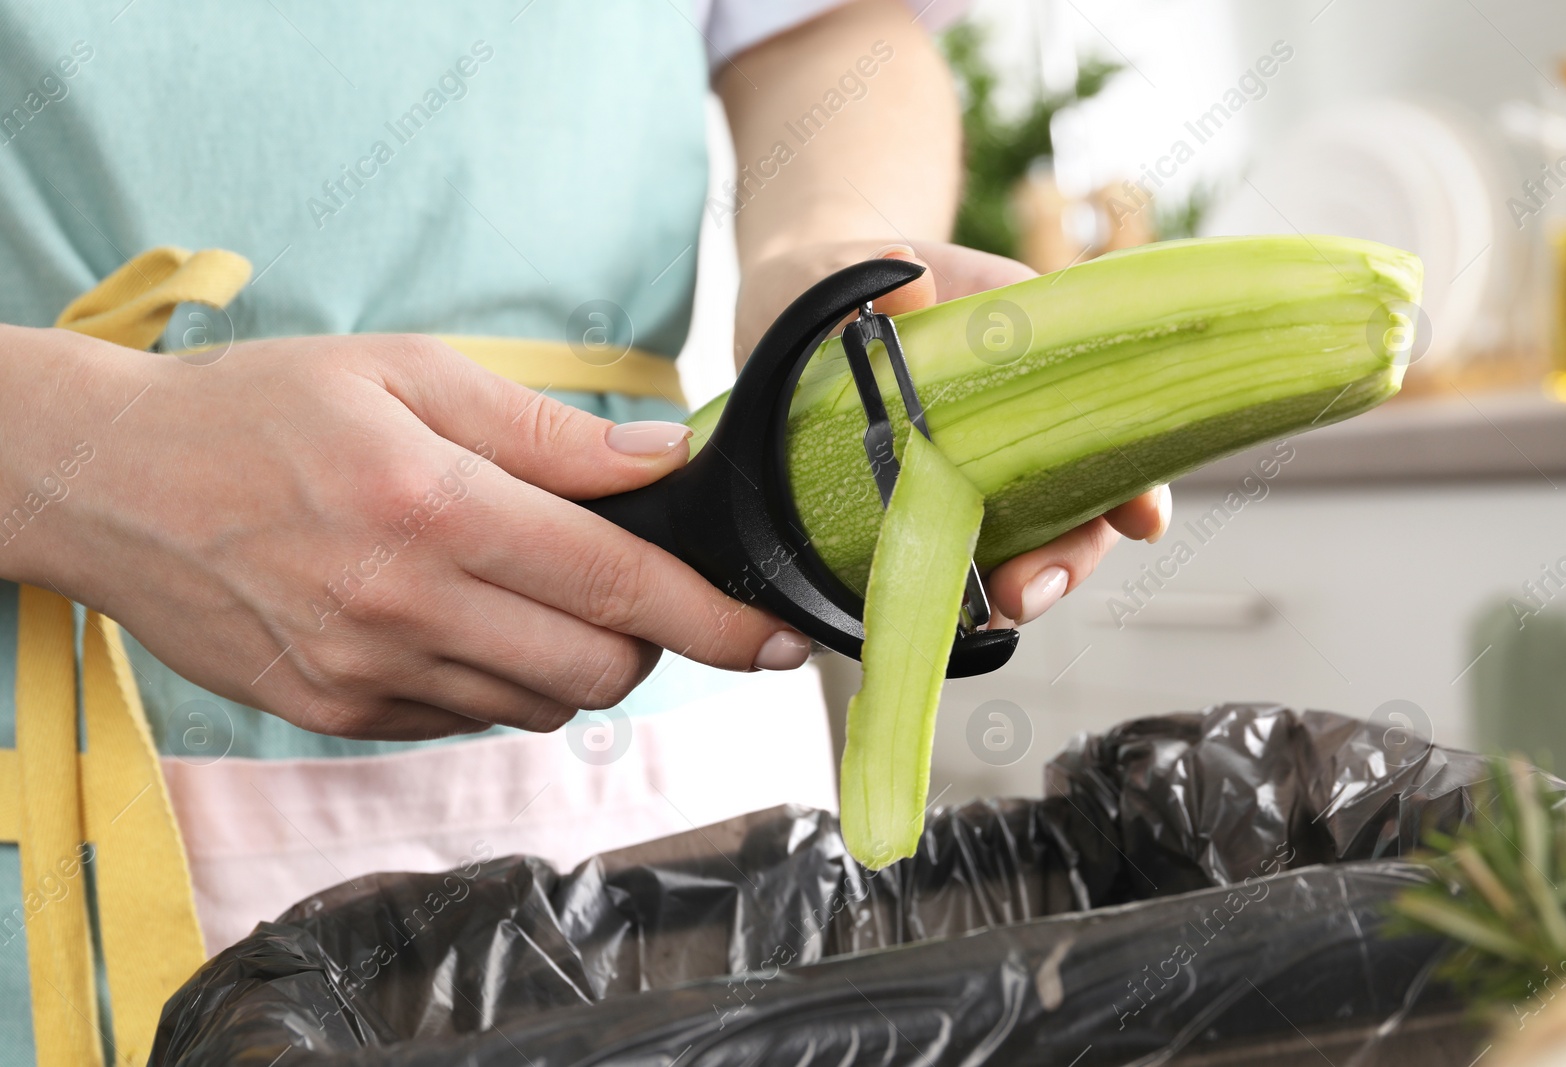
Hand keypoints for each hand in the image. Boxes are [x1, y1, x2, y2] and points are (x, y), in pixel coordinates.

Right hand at [0, 327, 810, 740]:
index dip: (716, 620)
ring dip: (570, 658)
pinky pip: (468, 719)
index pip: (617, 584)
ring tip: (519, 586)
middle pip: (599, 669)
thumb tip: (664, 459)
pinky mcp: (336, 714)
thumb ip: (547, 430)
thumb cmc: (261, 408)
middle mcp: (404, 605)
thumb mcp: (408, 375)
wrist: (111, 483)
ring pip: (541, 704)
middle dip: (645, 638)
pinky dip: (496, 678)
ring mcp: (367, 674)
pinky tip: (453, 616)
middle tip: (616, 580)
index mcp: (435, 504)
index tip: (778, 640)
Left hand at [734, 239, 1171, 626]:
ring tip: (986, 617)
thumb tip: (905, 276)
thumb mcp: (849, 266)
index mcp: (1033, 354)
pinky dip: (957, 594)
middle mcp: (1019, 423)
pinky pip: (958, 560)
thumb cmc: (836, 278)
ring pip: (1029, 543)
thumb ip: (875, 273)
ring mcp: (976, 473)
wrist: (788, 313)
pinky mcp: (924, 510)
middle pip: (1079, 505)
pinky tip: (942, 618)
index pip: (1112, 420)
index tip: (1139, 519)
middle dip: (1069, 558)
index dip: (1135, 477)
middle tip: (1027, 593)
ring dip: (1021, 587)